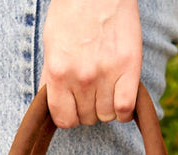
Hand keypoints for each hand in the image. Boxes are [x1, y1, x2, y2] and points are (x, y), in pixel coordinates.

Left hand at [41, 0, 141, 127]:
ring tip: (106, 89)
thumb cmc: (72, 11)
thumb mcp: (51, 43)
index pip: (63, 119)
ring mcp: (106, 74)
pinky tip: (121, 99)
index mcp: (58, 73)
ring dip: (106, 107)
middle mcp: (81, 78)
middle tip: (91, 90)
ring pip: (106, 116)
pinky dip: (124, 111)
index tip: (74, 107)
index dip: (69, 116)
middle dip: (88, 108)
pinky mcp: (129, 68)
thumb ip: (50, 76)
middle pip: (87, 118)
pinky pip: (125, 108)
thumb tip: (49, 102)